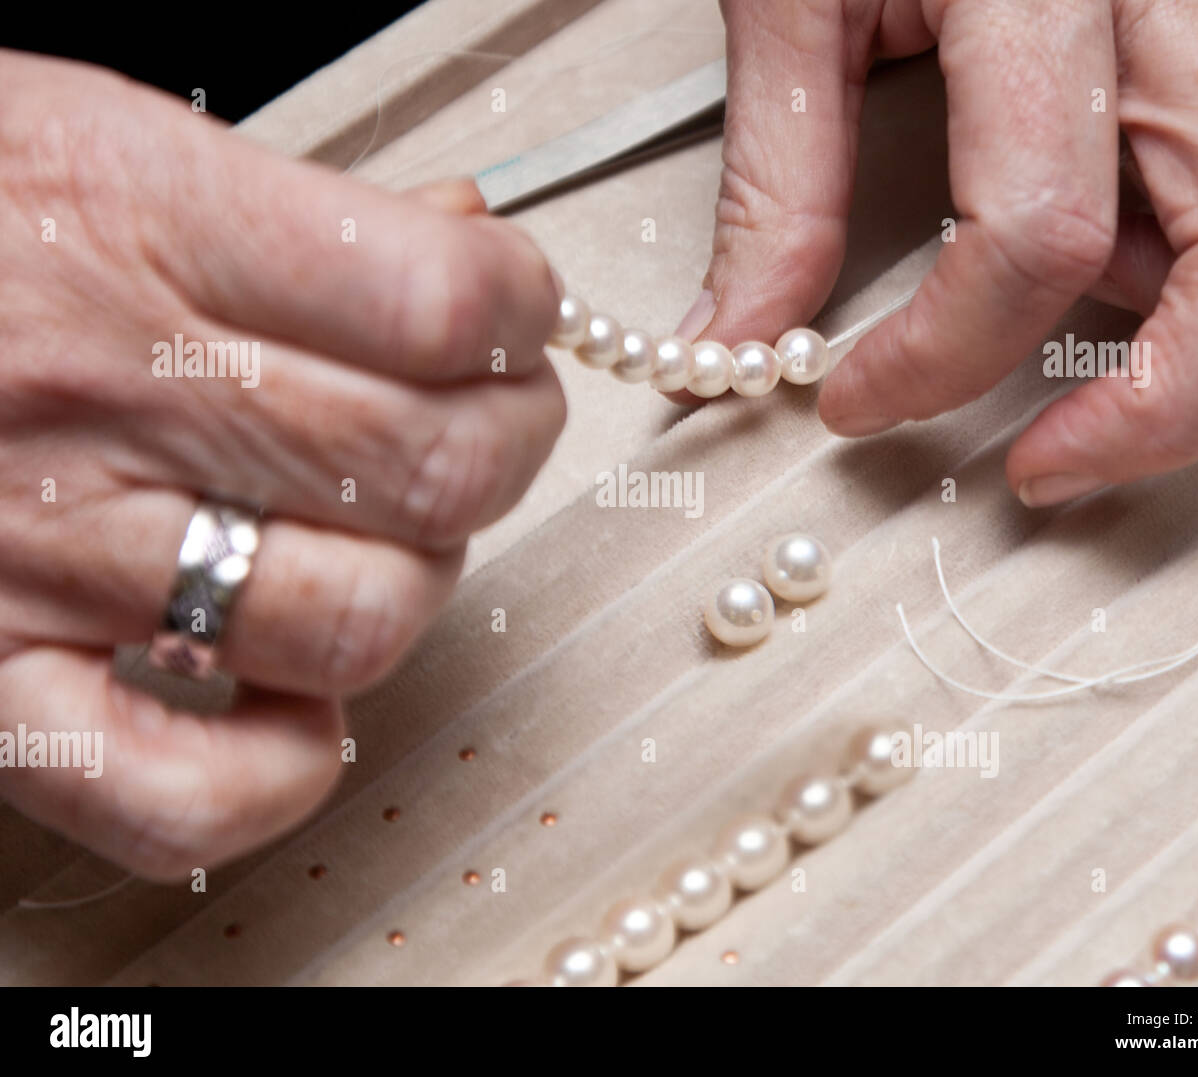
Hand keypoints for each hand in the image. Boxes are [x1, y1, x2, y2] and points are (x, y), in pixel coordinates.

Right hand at [0, 52, 563, 878]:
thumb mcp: (96, 131)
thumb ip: (298, 202)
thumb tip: (459, 232)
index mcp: (140, 228)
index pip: (441, 303)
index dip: (522, 311)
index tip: (520, 313)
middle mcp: (105, 399)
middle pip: (431, 472)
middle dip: (505, 443)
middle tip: (487, 419)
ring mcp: (49, 558)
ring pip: (358, 623)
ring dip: (417, 581)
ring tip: (386, 536)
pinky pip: (192, 791)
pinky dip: (286, 763)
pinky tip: (294, 692)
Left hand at [678, 0, 1197, 506]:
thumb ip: (780, 188)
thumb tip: (740, 344)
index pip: (1032, 235)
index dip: (937, 358)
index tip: (855, 401)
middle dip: (1157, 406)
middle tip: (1044, 472)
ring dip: (1193, 344)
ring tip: (1074, 395)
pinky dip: (1194, 264)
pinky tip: (1108, 278)